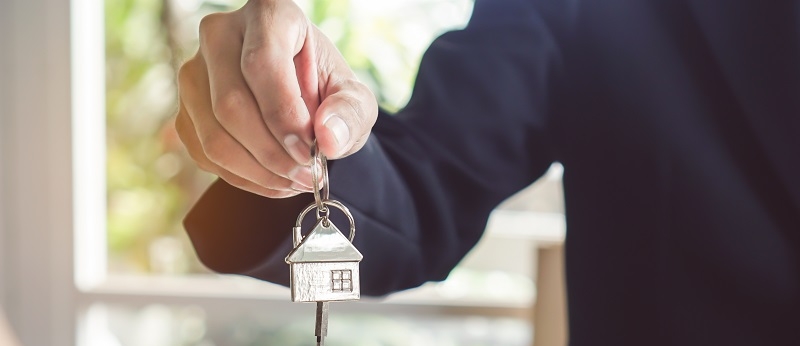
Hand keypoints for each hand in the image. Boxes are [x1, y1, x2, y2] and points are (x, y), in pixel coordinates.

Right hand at [175, 0, 377, 197]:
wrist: (301, 99)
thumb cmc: (328, 91)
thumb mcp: (355, 97)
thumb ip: (350, 113)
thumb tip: (327, 139)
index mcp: (269, 15)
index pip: (262, 63)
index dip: (284, 115)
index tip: (310, 150)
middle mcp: (220, 34)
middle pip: (231, 104)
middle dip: (273, 153)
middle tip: (308, 175)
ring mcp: (195, 72)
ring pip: (213, 136)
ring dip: (259, 172)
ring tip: (296, 180)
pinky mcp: (185, 110)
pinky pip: (205, 155)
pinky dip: (244, 179)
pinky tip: (275, 179)